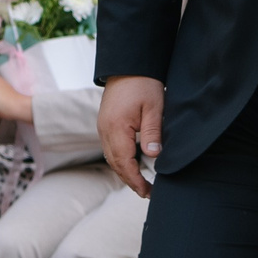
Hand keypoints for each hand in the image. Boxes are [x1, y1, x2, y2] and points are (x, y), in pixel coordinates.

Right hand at [98, 75, 164, 197]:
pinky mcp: (105, 124)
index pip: (124, 163)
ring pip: (111, 158)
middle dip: (130, 180)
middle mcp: (105, 131)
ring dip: (125, 172)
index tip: (148, 191)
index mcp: (116, 129)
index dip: (136, 180)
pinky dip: (121, 160)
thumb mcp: (153, 108)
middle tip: (146, 192)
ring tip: (140, 183)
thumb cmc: (143, 84)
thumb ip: (152, 134)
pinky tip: (132, 164)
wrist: (128, 65)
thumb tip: (154, 157)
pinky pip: (111, 148)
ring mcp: (103, 128)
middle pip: (115, 164)